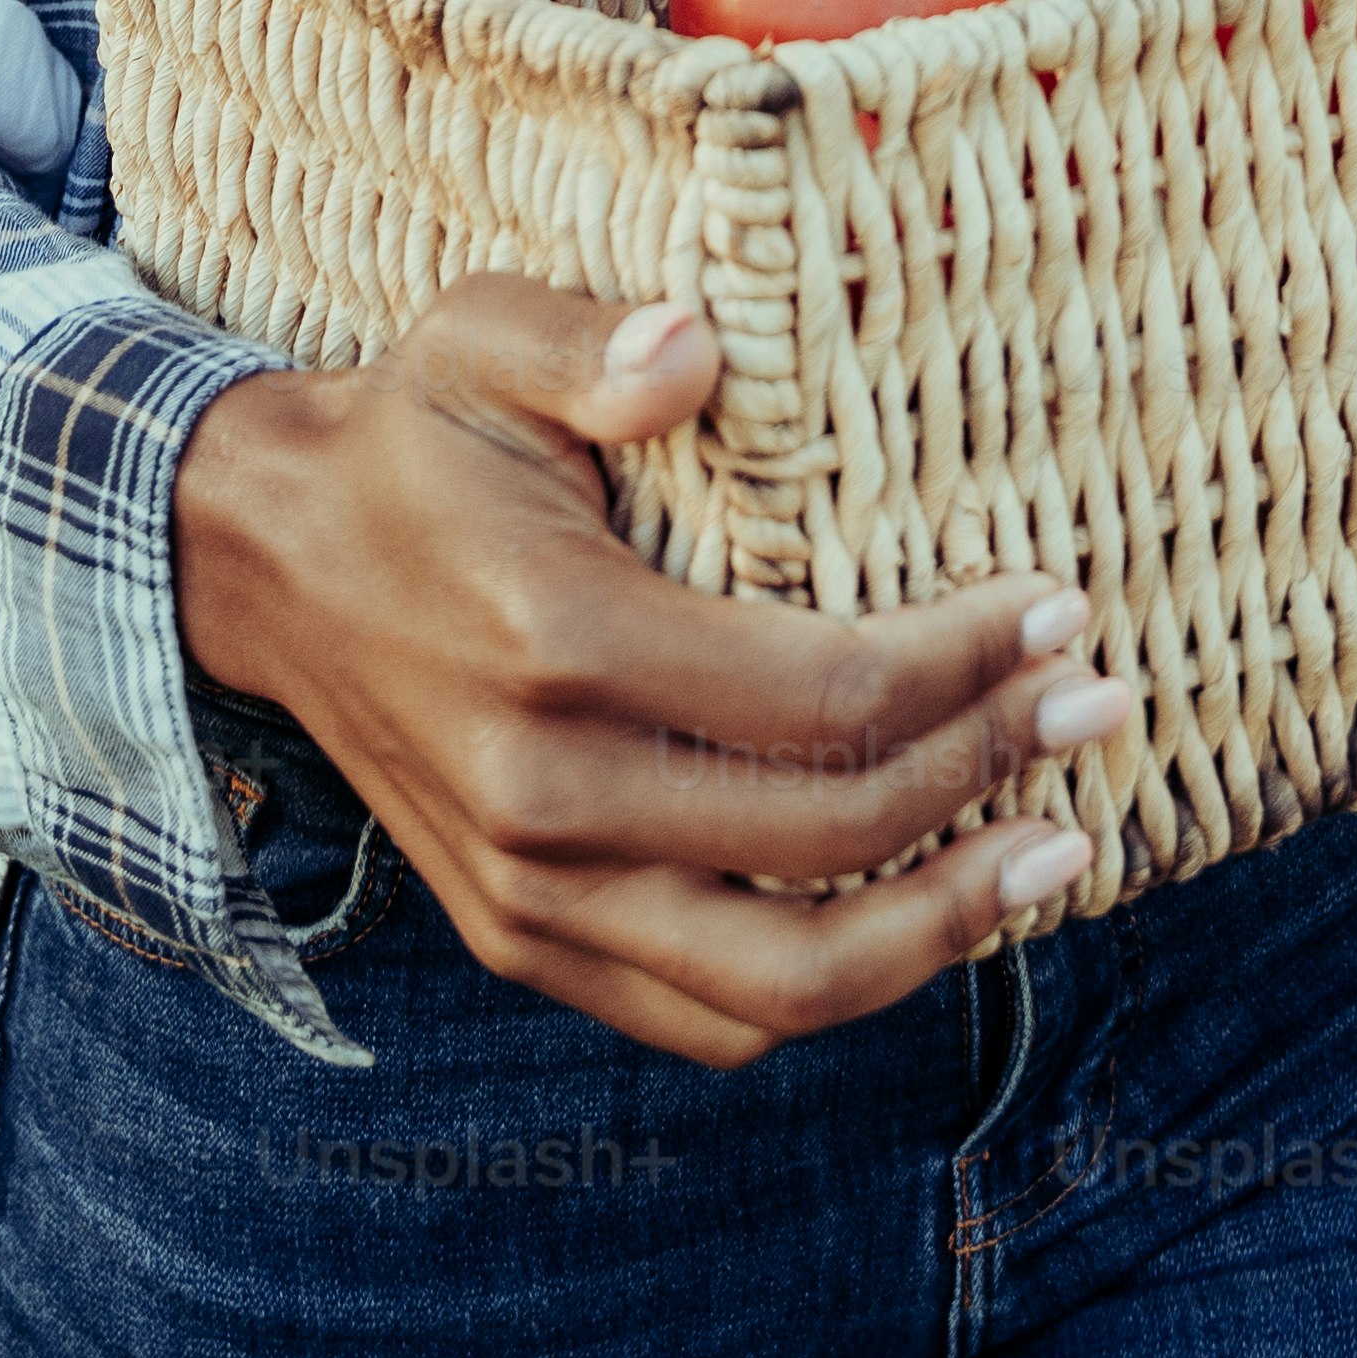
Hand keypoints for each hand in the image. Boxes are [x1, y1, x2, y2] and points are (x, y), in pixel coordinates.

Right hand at [173, 275, 1128, 1068]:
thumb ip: (591, 344)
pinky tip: (922, 923)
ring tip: (1055, 856)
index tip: (1061, 610)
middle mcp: (545, 797)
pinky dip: (829, 992)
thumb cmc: (409, 439)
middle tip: (1094, 706)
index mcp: (558, 646)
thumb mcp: (478, 339)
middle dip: (992, 773)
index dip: (966, 663)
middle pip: (831, 839)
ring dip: (942, 930)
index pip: (822, 698)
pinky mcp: (522, 939)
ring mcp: (530, 892)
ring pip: (780, 981)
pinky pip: (704, 1018)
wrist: (262, 561)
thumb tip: (697, 351)